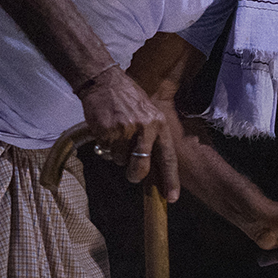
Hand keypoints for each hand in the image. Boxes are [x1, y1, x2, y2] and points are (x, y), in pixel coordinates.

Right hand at [78, 67, 180, 199]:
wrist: (104, 80)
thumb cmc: (128, 98)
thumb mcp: (149, 112)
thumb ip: (153, 136)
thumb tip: (154, 166)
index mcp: (159, 124)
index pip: (168, 157)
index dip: (170, 179)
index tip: (172, 197)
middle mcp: (145, 128)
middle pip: (142, 167)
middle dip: (136, 175)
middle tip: (133, 175)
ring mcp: (125, 130)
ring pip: (121, 160)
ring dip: (118, 153)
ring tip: (117, 133)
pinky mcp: (107, 131)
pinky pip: (107, 151)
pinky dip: (106, 144)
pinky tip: (107, 129)